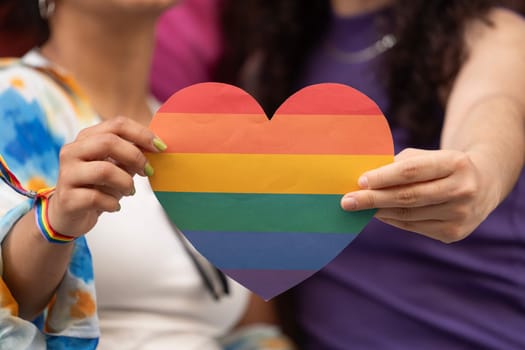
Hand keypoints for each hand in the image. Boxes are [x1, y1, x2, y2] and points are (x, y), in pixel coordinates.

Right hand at [47, 116, 165, 236]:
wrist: (69, 214)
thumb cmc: (97, 186)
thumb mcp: (117, 166)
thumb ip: (132, 154)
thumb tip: (158, 146)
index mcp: (86, 138)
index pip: (117, 124)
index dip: (142, 134)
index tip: (160, 147)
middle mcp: (72, 152)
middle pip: (108, 142)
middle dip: (135, 157)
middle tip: (148, 171)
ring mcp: (67, 174)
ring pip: (104, 170)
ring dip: (126, 183)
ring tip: (130, 191)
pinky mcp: (66, 198)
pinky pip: (97, 198)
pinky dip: (113, 203)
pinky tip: (114, 206)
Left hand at [340, 148, 498, 242]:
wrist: (483, 186)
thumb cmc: (442, 167)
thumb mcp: (427, 157)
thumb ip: (399, 165)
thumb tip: (363, 182)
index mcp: (455, 163)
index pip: (412, 171)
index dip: (384, 177)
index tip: (360, 181)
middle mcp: (462, 190)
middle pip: (408, 196)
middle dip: (373, 199)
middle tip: (346, 201)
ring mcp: (460, 215)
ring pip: (408, 215)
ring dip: (379, 211)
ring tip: (357, 207)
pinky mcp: (453, 234)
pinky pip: (413, 227)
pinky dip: (392, 220)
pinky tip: (378, 214)